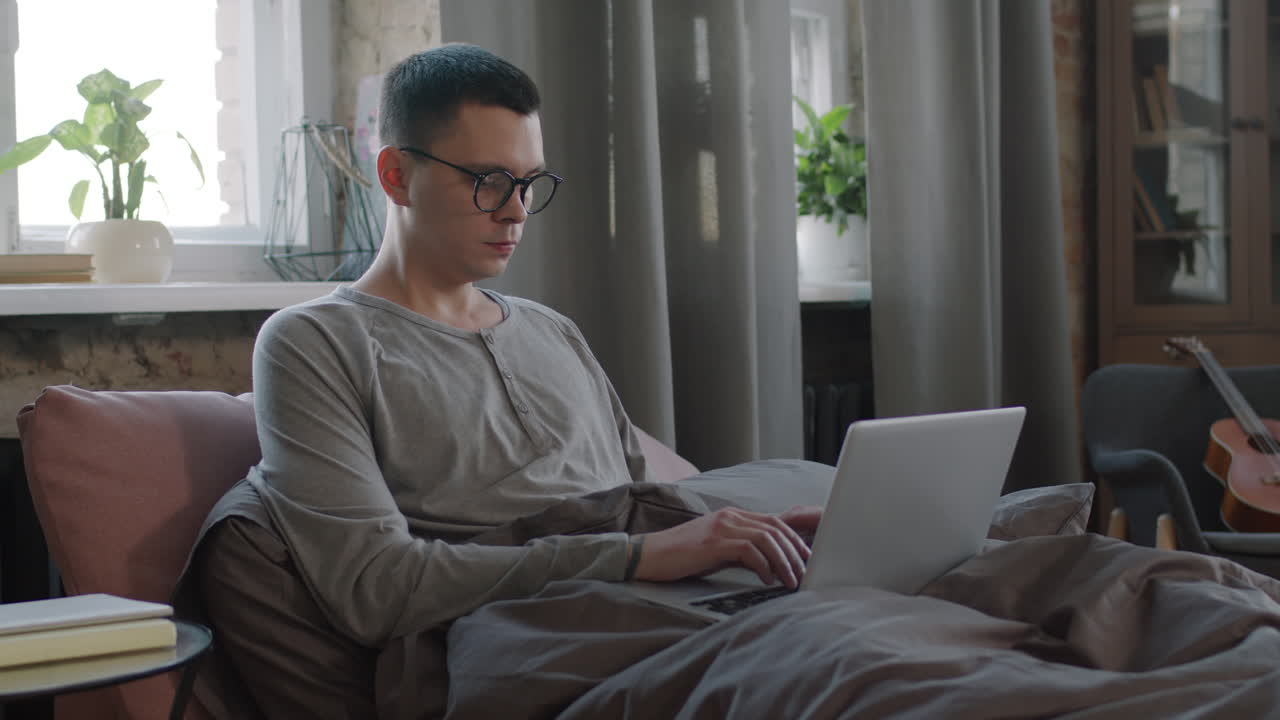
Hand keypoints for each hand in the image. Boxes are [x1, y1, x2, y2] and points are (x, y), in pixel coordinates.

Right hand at [632, 505, 823, 587]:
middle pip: (776, 528)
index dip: (795, 541)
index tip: (807, 561)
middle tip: (805, 574)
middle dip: (796, 552)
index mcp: (733, 515)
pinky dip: (764, 566)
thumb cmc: (682, 556)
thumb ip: (742, 549)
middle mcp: (730, 516)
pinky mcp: (714, 542)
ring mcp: (722, 527)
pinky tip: (766, 580)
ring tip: (790, 581)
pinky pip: (750, 550)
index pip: (775, 522)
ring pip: (767, 538)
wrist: (650, 555)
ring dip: (784, 562)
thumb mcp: (718, 549)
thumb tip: (769, 564)